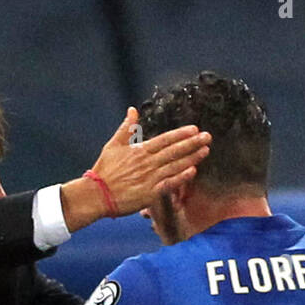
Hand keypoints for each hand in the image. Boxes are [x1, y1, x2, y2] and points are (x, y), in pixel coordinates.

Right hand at [67, 108, 210, 221]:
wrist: (97, 194)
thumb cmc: (104, 171)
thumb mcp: (113, 145)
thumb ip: (126, 128)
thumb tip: (132, 110)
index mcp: (140, 151)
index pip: (164, 139)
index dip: (181, 134)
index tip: (194, 129)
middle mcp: (147, 163)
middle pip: (174, 151)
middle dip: (192, 143)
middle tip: (207, 136)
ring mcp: (150, 178)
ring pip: (175, 166)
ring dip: (191, 158)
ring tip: (205, 151)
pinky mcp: (150, 193)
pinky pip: (169, 184)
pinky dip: (181, 177)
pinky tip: (193, 171)